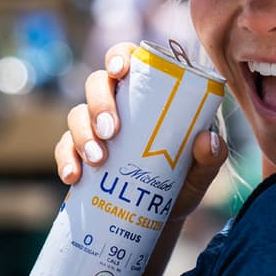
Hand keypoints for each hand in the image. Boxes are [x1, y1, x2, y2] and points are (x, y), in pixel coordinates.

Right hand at [54, 43, 227, 221]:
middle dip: (100, 103)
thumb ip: (211, 158)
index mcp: (146, 94)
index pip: (128, 60)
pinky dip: (66, 159)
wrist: (157, 219)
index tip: (121, 71)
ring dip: (83, 134)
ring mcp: (94, 128)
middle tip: (112, 131)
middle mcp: (117, 105)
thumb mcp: (200, 173)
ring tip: (98, 159)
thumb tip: (207, 140)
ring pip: (77, 114)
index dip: (119, 57)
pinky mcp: (78, 154)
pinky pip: (64, 148)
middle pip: (97, 83)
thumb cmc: (181, 182)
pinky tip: (74, 176)